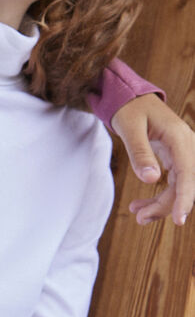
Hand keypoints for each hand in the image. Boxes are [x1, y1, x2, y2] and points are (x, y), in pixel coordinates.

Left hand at [112, 93, 193, 225]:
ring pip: (180, 187)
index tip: (178, 220)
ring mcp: (183, 153)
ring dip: (161, 204)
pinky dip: (160, 196)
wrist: (130, 96)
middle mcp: (187, 147)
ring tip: (137, 214)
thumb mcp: (129, 127)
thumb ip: (139, 152)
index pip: (188, 174)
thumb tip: (151, 180)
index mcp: (179, 138)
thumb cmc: (129, 108)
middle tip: (140, 218)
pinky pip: (174, 183)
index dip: (184, 199)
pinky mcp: (176, 159)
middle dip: (166, 206)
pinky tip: (142, 205)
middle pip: (185, 184)